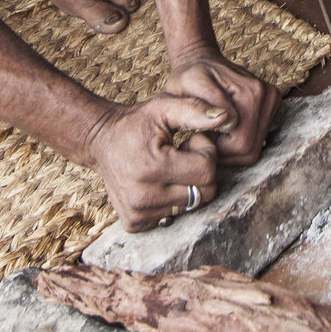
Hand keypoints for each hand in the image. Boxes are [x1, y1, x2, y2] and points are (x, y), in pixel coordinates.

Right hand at [84, 92, 224, 229]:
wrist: (101, 141)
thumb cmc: (136, 123)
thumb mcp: (164, 107)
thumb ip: (197, 111)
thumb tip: (228, 118)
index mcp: (152, 168)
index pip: (207, 171)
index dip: (205, 152)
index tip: (190, 141)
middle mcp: (143, 197)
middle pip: (204, 193)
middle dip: (200, 171)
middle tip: (181, 155)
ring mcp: (138, 214)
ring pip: (191, 206)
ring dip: (187, 185)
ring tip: (170, 167)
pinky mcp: (134, 224)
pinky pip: (173, 216)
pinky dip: (172, 200)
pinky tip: (160, 183)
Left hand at [164, 51, 277, 165]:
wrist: (199, 60)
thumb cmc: (189, 76)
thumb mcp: (188, 85)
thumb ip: (206, 104)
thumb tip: (229, 122)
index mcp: (250, 93)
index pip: (241, 146)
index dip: (216, 150)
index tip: (199, 136)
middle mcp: (268, 96)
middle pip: (251, 151)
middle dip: (225, 151)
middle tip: (205, 136)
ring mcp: (272, 100)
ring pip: (254, 148)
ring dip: (231, 147)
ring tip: (212, 131)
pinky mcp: (271, 104)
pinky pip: (256, 140)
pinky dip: (239, 140)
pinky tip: (223, 128)